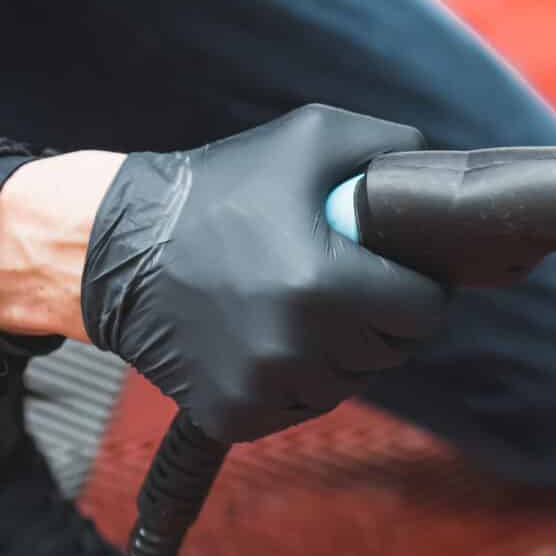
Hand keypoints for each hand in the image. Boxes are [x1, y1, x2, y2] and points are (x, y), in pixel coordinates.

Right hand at [71, 105, 448, 442]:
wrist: (114, 248)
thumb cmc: (218, 190)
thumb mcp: (308, 140)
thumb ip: (389, 150)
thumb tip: (441, 179)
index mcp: (327, 284)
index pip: (424, 311)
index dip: (418, 288)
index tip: (392, 271)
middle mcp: (299, 346)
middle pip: (391, 350)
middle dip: (378, 317)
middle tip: (340, 283)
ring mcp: (265, 387)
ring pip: (348, 382)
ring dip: (338, 350)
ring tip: (296, 305)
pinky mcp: (235, 415)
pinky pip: (300, 407)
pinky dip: (295, 380)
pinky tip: (265, 337)